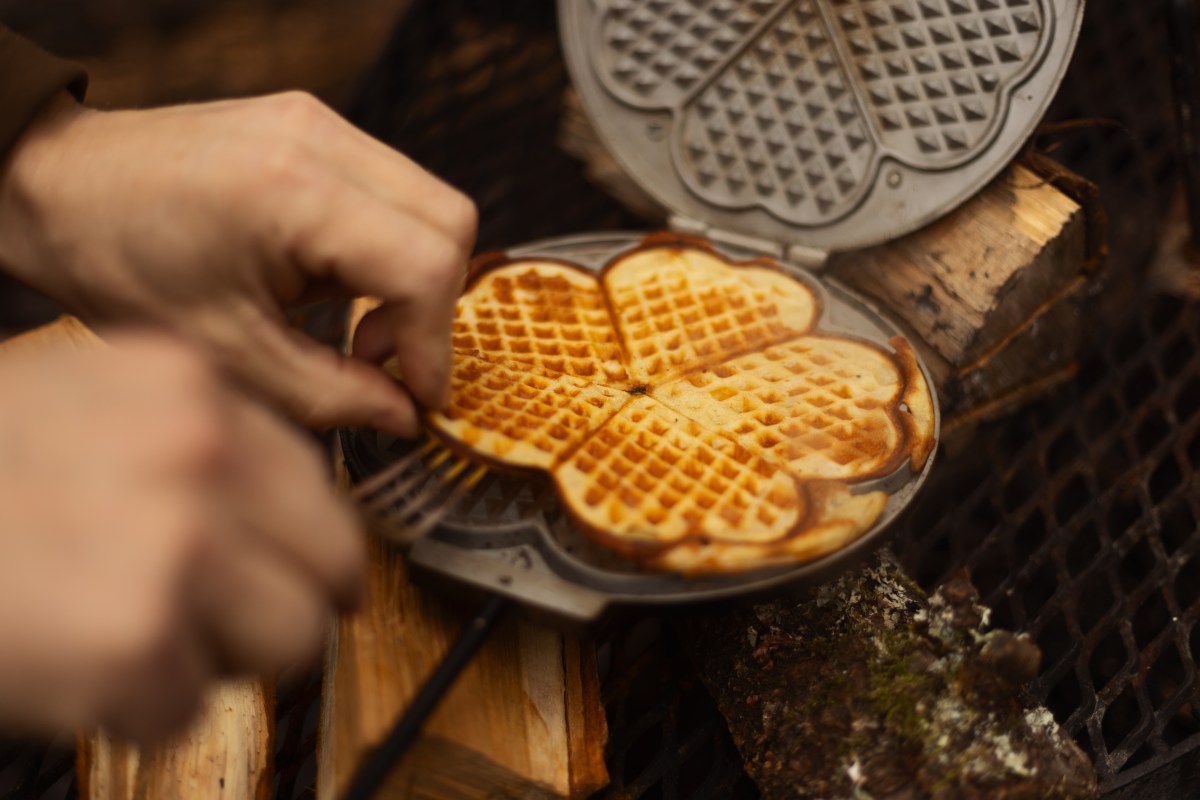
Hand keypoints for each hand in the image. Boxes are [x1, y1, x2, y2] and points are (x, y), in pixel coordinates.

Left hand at [0, 91, 476, 435]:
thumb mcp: (223, 351)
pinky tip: (338, 281)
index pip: (425, 263)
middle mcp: (319, 141)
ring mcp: (322, 124)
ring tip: (356, 323)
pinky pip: (397, 189)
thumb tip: (403, 415)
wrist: (60, 186)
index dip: (433, 342)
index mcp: (292, 192)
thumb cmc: (118, 261)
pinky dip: (391, 247)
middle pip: (451, 222)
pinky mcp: (317, 126)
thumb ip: (328, 393)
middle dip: (432, 307)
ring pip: (435, 203)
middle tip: (378, 357)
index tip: (417, 395)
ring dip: (416, 276)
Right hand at [0, 333, 364, 741]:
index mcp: (185, 386)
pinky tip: (69, 665)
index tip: (287, 572)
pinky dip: (133, 708)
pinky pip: (189, 707)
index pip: (315, 483)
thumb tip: (273, 518)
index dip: (299, 543)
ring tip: (125, 636)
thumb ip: (182, 446)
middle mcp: (198, 451)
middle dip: (281, 605)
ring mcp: (176, 542)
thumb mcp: (77, 408)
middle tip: (217, 625)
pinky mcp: (136, 639)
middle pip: (332, 563)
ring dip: (213, 661)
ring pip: (287, 642)